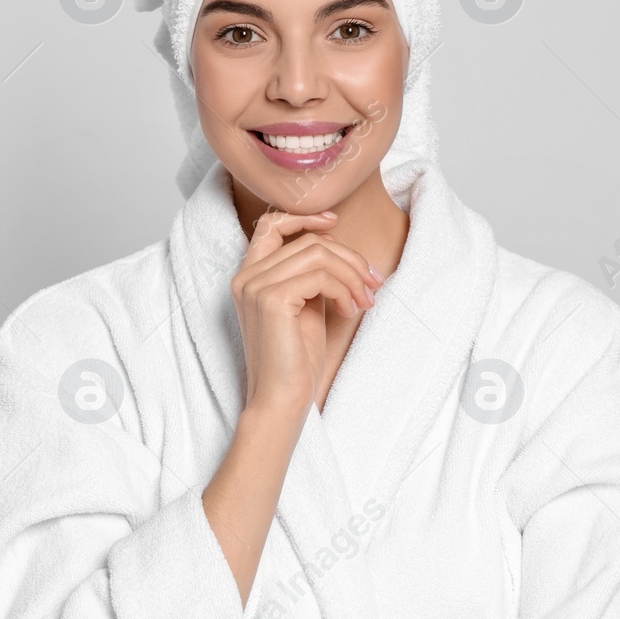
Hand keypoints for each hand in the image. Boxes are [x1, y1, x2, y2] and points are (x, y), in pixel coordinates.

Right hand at [231, 210, 382, 417]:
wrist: (281, 400)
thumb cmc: (296, 360)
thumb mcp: (307, 307)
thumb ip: (312, 276)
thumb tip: (341, 249)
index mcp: (250, 276)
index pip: (271, 225)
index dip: (305, 217)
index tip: (335, 223)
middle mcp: (246, 276)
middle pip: (309, 241)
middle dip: (350, 259)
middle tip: (373, 284)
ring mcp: (255, 286)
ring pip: (318, 253)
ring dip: (352, 275)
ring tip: (364, 301)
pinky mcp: (270, 300)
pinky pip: (321, 275)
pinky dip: (344, 289)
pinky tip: (350, 310)